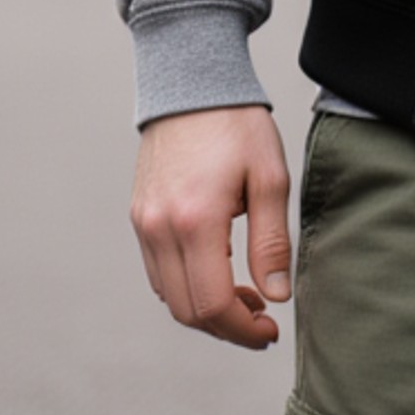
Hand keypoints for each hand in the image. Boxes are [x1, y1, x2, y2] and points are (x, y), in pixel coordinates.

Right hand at [130, 105, 293, 350]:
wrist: (190, 83)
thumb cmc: (237, 125)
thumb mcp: (270, 178)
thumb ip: (271, 243)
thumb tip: (276, 297)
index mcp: (196, 221)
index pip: (213, 304)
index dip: (243, 330)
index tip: (270, 331)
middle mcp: (160, 229)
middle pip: (186, 310)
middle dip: (226, 327)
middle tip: (262, 320)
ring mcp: (143, 224)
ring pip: (169, 296)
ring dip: (205, 309)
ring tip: (245, 295)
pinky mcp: (139, 217)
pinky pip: (158, 271)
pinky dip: (186, 285)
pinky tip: (217, 270)